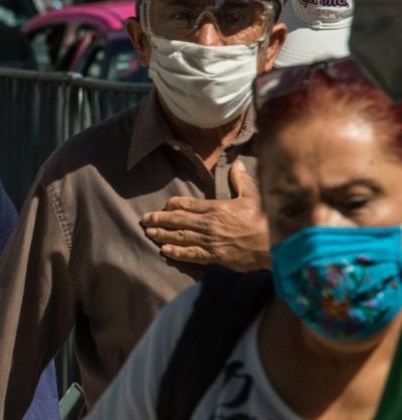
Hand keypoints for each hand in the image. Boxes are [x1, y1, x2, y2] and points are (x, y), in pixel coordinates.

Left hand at [141, 160, 269, 271]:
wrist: (274, 244)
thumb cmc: (264, 219)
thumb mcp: (253, 195)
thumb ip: (240, 180)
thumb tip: (236, 163)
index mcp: (216, 207)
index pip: (187, 205)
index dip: (173, 205)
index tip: (164, 206)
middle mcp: (208, 223)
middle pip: (178, 220)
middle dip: (159, 219)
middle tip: (144, 219)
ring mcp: (209, 240)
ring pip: (180, 236)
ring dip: (162, 234)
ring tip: (148, 233)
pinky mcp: (214, 256)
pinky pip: (191, 254)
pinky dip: (177, 252)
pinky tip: (165, 251)